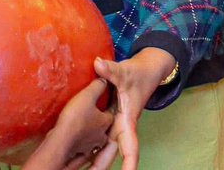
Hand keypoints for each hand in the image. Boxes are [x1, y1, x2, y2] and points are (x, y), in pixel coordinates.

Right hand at [24, 78, 118, 169]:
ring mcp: (90, 145)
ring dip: (89, 130)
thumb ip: (97, 86)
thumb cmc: (75, 118)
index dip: (107, 106)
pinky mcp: (78, 150)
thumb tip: (104, 80)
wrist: (60, 141)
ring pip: (93, 136)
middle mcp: (101, 136)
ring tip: (81, 121)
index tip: (102, 100)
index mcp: (105, 122)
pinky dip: (80, 139)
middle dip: (98, 119)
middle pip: (103, 126)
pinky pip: (82, 144)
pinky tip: (72, 133)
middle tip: (92, 111)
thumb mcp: (87, 96)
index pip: (111, 113)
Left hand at [92, 48, 175, 169]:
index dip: (129, 163)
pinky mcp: (109, 120)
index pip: (130, 146)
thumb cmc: (137, 74)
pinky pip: (99, 137)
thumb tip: (98, 63)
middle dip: (102, 166)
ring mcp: (114, 124)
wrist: (145, 71)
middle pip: (113, 153)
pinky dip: (91, 147)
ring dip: (95, 160)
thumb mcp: (124, 71)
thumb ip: (110, 70)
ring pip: (104, 147)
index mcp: (127, 120)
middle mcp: (121, 126)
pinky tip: (77, 155)